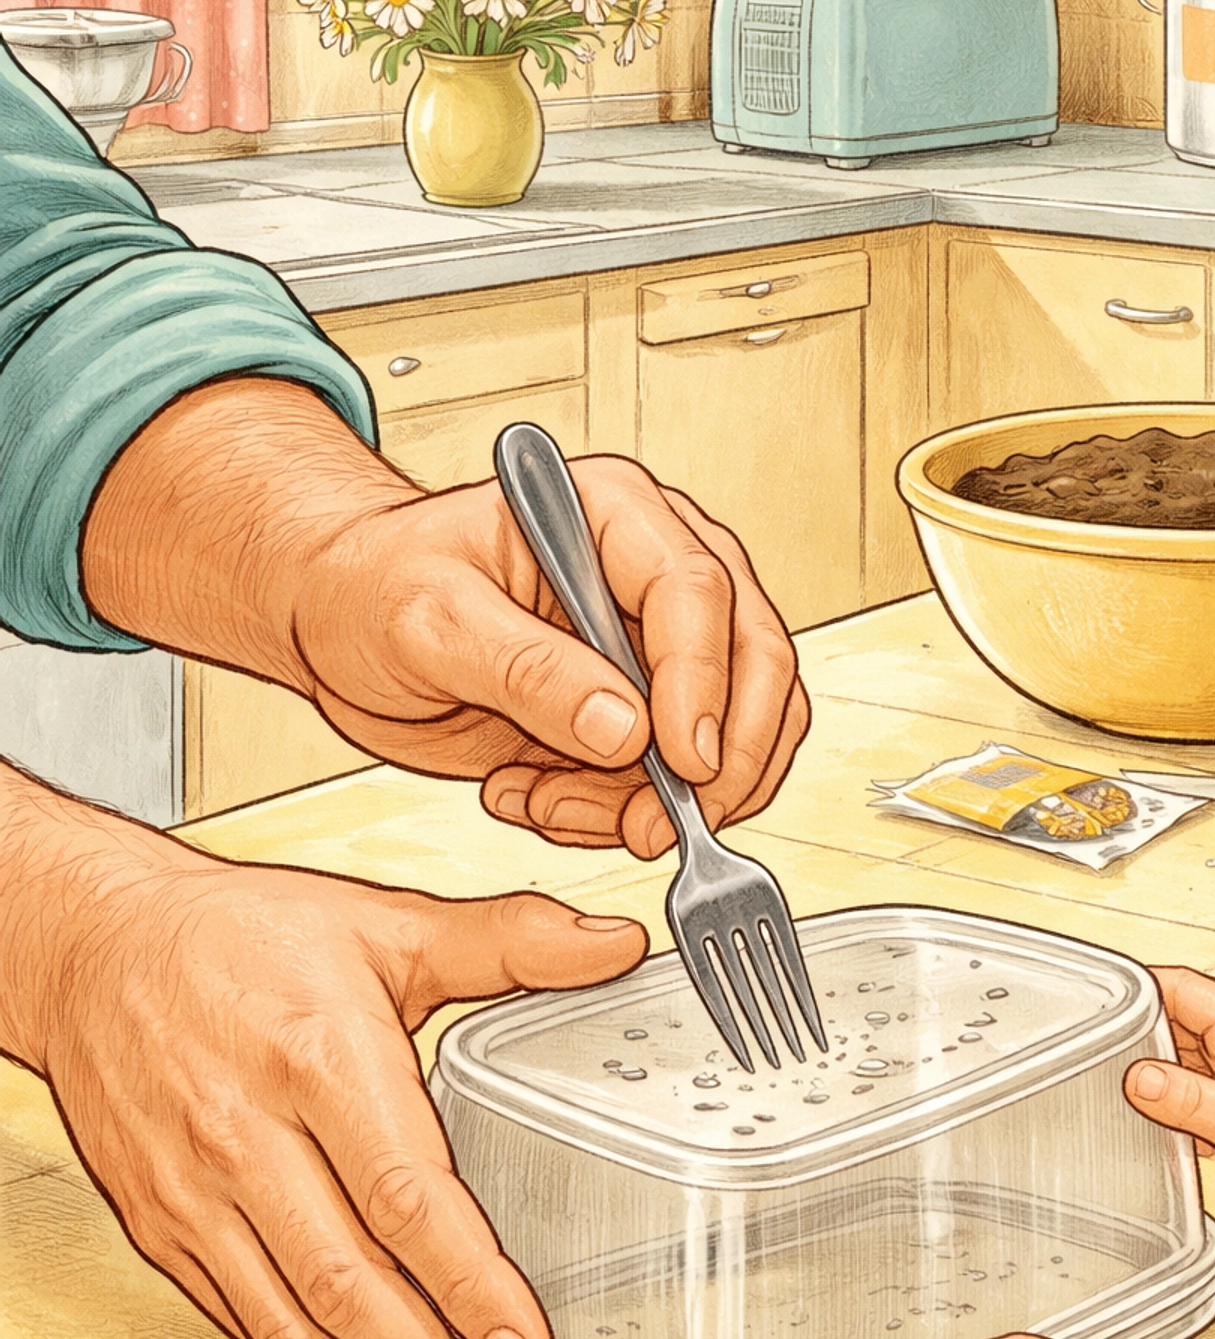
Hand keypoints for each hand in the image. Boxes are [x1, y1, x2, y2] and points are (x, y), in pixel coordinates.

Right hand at [0, 764, 646, 1338]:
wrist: (93, 947)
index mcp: (318, 1056)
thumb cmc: (240, 937)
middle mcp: (247, 1131)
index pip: (404, 1195)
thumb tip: (612, 943)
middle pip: (350, 1280)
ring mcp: (195, 1188)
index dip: (469, 1283)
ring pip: (292, 1317)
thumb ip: (507, 940)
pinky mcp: (160, 1222)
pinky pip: (241, 1314)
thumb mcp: (382, 924)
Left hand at [82, 380, 809, 860]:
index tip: (684, 760)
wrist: (337, 625)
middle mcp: (650, 576)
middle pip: (753, 663)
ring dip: (654, 801)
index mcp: (612, 514)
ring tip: (549, 805)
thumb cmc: (369, 585)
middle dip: (717, 761)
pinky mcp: (636, 717)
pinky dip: (620, 816)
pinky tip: (542, 800)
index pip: (698, 590)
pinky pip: (674, 784)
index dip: (704, 683)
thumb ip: (526, 670)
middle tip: (656, 824)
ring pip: (729, 737)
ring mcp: (651, 652)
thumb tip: (622, 726)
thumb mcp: (429, 619)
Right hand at [1125, 967, 1214, 1229]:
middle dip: (1143, 1042)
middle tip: (1110, 1068)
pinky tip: (1182, 1127)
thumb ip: (1187, 1099)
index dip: (1133, 990)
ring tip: (1147, 1105)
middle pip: (1178, 1019)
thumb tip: (1139, 1079)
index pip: (1176, 985)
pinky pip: (1212, 1083)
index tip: (1097, 1004)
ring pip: (1193, 1054)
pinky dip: (1191, 1101)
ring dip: (1169, 1078)